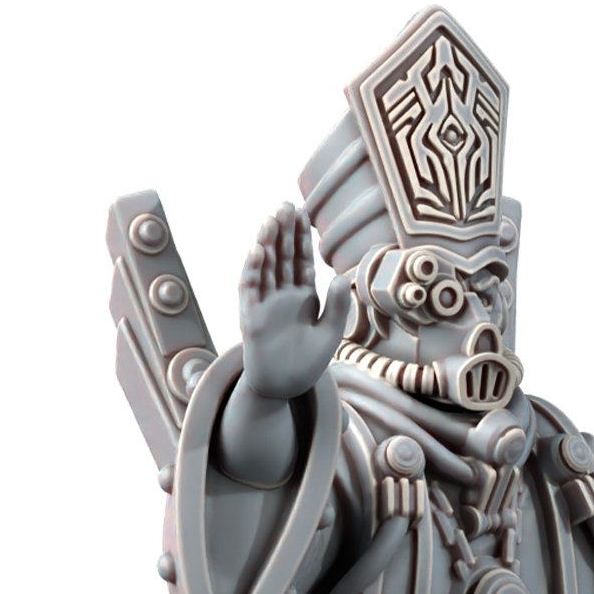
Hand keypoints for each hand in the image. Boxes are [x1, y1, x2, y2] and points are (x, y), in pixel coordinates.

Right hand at [239, 204, 352, 401]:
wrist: (285, 388)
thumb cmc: (308, 363)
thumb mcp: (330, 333)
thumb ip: (337, 306)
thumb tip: (343, 276)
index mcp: (302, 296)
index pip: (301, 260)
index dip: (301, 237)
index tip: (303, 213)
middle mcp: (282, 295)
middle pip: (282, 257)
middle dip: (284, 231)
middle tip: (286, 204)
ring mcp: (264, 303)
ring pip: (265, 266)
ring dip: (267, 242)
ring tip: (271, 218)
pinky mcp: (250, 315)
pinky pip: (250, 288)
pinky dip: (253, 268)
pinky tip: (259, 248)